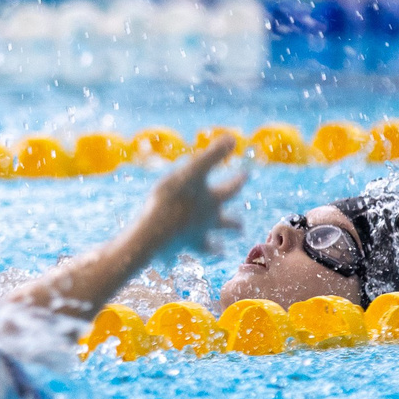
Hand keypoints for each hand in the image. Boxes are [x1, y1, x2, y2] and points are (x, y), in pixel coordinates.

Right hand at [143, 135, 245, 259]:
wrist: (152, 235)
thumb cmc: (171, 201)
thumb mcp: (192, 172)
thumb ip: (212, 155)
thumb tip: (233, 138)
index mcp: (212, 202)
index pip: (231, 189)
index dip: (239, 179)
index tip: (246, 174)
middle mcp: (207, 222)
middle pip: (226, 223)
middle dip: (233, 224)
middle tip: (241, 227)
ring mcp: (193, 238)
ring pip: (209, 245)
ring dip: (215, 246)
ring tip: (220, 250)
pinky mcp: (177, 249)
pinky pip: (182, 254)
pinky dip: (183, 257)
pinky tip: (179, 261)